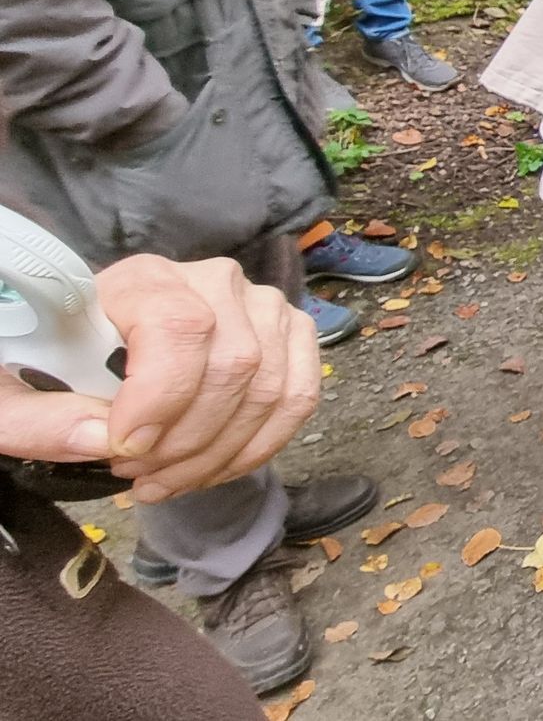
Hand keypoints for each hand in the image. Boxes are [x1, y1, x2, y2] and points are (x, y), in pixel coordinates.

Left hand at [0, 254, 320, 500]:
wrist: (89, 351)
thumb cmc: (51, 366)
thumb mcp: (12, 395)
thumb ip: (39, 418)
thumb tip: (102, 439)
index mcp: (142, 278)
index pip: (179, 326)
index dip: (160, 396)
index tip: (120, 447)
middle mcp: (214, 280)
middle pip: (234, 363)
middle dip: (186, 441)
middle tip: (134, 474)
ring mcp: (261, 306)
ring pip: (269, 387)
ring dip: (219, 453)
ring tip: (163, 479)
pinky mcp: (287, 336)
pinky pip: (299, 396)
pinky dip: (259, 446)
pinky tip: (209, 469)